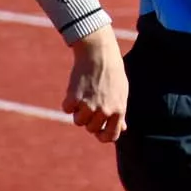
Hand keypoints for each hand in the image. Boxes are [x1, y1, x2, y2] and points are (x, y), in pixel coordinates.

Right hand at [63, 27, 127, 143]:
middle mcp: (105, 111)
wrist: (99, 54)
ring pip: (78, 121)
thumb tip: (122, 129)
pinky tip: (76, 89)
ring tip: (85, 94)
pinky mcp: (74, 99)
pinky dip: (68, 101)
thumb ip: (120, 112)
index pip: (111, 136)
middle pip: (91, 128)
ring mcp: (89, 106)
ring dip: (78, 111)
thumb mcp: (121, 92)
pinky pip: (67, 109)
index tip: (98, 131)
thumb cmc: (112, 73)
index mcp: (119, 110)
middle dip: (89, 118)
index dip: (103, 135)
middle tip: (92, 101)